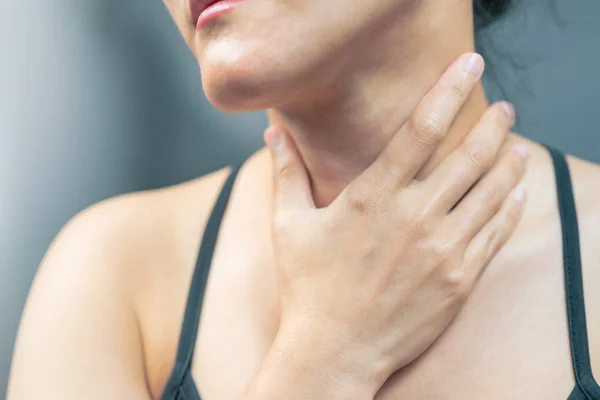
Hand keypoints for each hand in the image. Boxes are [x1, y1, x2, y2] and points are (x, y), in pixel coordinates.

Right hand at [263, 53, 526, 395]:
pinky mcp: (459, 281)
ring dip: (510, 162)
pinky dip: (510, 208)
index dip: (448, 90)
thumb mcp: (288, 225)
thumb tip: (273, 134)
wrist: (334, 353)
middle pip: (469, 157)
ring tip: (517, 145)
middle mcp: (414, 218)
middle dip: (493, 126)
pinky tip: (516, 194)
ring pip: (491, 193)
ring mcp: (442, 251)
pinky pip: (495, 234)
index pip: (421, 129)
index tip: (469, 66)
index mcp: (373, 198)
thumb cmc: (308, 288)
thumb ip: (286, 173)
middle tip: (505, 109)